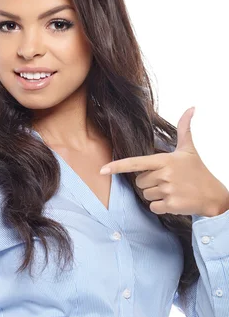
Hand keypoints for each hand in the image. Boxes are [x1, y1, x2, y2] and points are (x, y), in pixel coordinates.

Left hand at [99, 107, 228, 216]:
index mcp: (165, 160)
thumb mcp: (190, 149)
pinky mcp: (171, 205)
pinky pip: (153, 207)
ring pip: (145, 195)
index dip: (117, 166)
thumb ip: (185, 129)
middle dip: (149, 183)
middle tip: (167, 181)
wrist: (213, 195)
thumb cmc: (198, 171)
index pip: (135, 163)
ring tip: (172, 190)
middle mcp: (164, 174)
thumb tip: (190, 109)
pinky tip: (174, 200)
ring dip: (155, 195)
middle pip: (139, 182)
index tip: (102, 170)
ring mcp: (167, 190)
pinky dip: (161, 206)